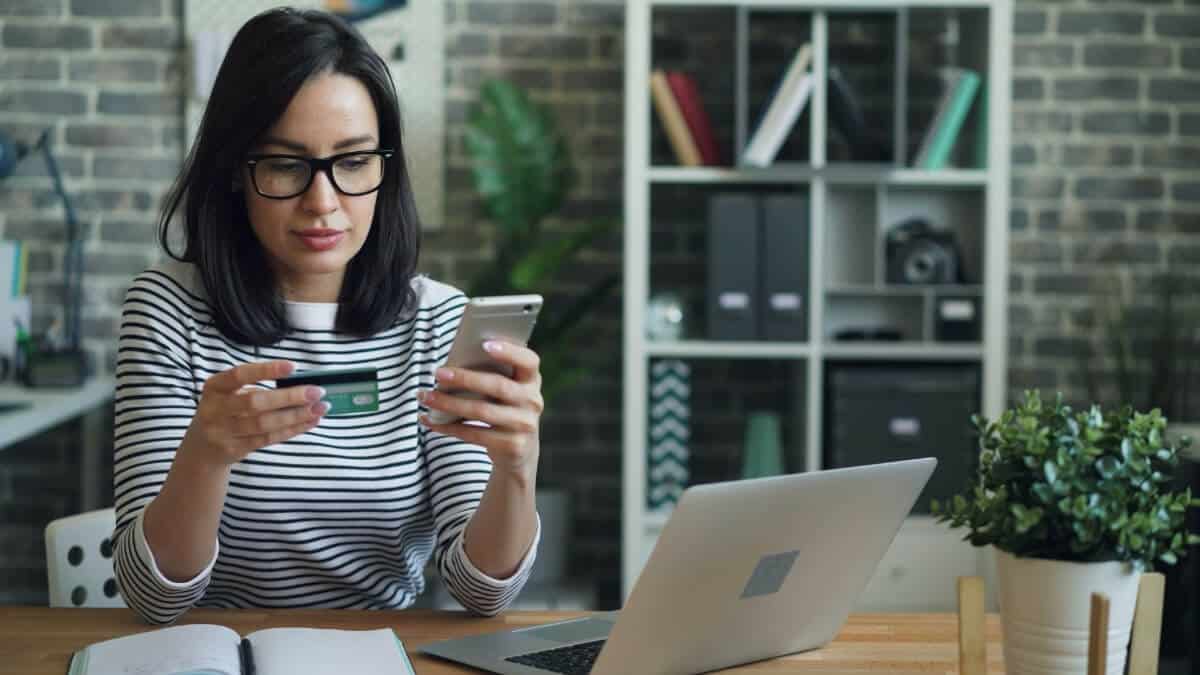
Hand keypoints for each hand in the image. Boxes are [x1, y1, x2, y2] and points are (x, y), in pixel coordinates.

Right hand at [181, 360, 327, 466]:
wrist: (201, 448)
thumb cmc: (225, 411)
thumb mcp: (229, 394)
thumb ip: (256, 388)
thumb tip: (300, 385)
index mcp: (214, 387)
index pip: (239, 375)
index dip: (266, 370)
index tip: (293, 366)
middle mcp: (215, 409)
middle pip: (255, 403)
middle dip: (290, 397)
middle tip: (317, 392)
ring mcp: (222, 432)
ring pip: (265, 424)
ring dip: (296, 416)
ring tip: (320, 408)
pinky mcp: (234, 450)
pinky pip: (268, 439)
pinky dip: (292, 430)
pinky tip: (310, 421)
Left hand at [418, 339, 543, 476]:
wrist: (519, 450)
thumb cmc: (504, 407)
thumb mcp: (507, 390)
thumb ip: (492, 374)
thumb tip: (453, 364)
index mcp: (531, 380)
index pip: (529, 361)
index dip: (510, 352)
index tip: (484, 344)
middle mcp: (533, 401)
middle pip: (498, 386)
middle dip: (465, 378)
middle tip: (438, 373)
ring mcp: (524, 425)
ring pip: (482, 411)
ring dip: (449, 404)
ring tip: (426, 397)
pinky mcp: (512, 446)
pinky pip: (474, 434)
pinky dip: (448, 427)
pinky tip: (431, 420)